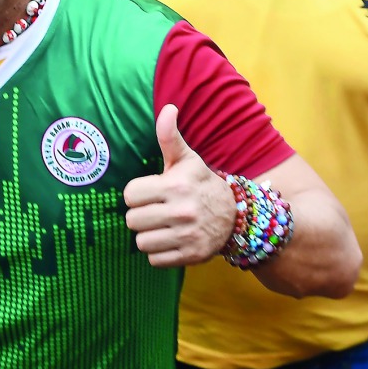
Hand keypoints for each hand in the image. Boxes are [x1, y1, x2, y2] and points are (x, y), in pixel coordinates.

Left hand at [123, 104, 234, 266]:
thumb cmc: (201, 184)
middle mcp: (181, 212)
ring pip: (141, 242)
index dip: (136, 195)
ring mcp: (187, 236)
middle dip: (140, 216)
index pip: (129, 195)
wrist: (237, 217)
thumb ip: (169, 137)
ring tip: (162, 226)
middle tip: (155, 211)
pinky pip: (154, 260)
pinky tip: (170, 241)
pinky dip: (158, 253)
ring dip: (148, 236)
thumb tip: (167, 108)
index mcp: (175, 186)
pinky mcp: (191, 257)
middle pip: (132, 221)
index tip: (149, 193)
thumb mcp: (187, 160)